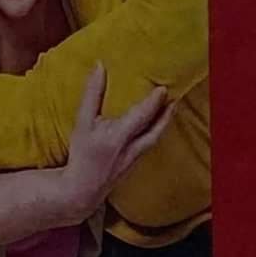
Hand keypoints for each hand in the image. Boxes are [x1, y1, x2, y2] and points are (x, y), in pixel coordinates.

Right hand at [53, 66, 173, 222]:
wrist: (80, 190)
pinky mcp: (131, 166)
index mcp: (119, 136)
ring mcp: (133, 159)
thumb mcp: (83, 121)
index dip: (154, 101)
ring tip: (168, 110)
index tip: (163, 88)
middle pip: (155, 131)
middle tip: (175, 100)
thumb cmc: (81, 154)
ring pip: (153, 140)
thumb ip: (92, 93)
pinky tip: (152, 129)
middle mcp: (131, 149)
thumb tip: (100, 66)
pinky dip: (153, 134)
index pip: (142, 115)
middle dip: (167, 115)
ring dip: (162, 124)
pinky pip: (147, 147)